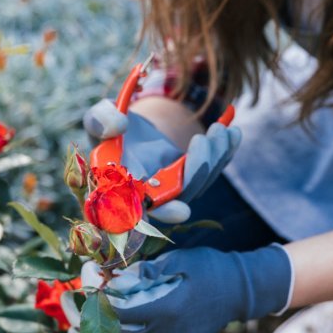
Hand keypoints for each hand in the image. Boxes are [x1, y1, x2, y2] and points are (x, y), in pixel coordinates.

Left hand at [78, 245, 292, 332]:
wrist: (240, 291)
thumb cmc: (208, 268)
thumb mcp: (177, 259)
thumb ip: (145, 271)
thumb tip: (115, 280)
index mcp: (167, 310)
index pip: (119, 314)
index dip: (97, 304)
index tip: (85, 290)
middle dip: (88, 329)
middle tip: (68, 319)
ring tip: (78, 330)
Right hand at [82, 99, 241, 222]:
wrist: (131, 125)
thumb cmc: (110, 127)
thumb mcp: (100, 118)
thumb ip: (100, 121)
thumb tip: (119, 126)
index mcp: (122, 190)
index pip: (140, 212)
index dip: (159, 214)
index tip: (180, 210)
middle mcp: (149, 197)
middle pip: (178, 198)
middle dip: (196, 172)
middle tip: (201, 141)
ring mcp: (173, 190)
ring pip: (199, 183)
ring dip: (214, 157)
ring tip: (218, 129)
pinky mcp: (191, 178)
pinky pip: (212, 171)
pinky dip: (225, 152)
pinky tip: (232, 133)